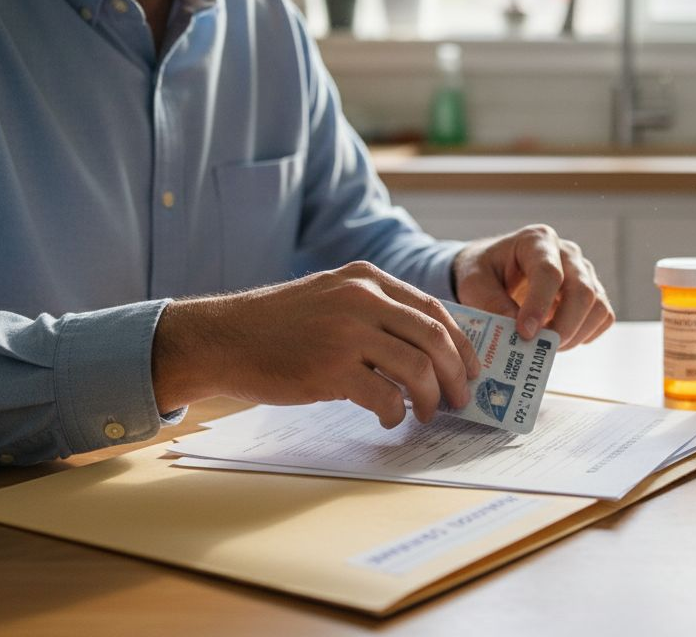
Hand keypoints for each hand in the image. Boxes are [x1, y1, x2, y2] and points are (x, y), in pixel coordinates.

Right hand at [151, 262, 480, 426]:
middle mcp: (362, 299)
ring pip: (417, 368)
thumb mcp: (331, 296)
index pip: (433, 308)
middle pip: (434, 337)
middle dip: (457, 373)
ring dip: (430, 398)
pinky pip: (385, 396)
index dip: (460, 342)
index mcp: (367, 279)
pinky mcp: (331, 369)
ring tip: (425, 413)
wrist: (225, 338)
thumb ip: (375, 309)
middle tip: (460, 397)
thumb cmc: (279, 325)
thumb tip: (426, 346)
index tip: (470, 367)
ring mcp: (347, 333)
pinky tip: (389, 418)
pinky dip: (395, 413)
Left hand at [452, 224, 614, 348]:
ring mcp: (584, 272)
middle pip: (582, 291)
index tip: (524, 333)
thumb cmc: (484, 272)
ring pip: (598, 306)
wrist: (494, 272)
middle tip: (538, 348)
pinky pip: (603, 317)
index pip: (548, 272)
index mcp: (536, 240)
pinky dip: (585, 334)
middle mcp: (567, 253)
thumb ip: (490, 302)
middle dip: (563, 326)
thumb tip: (515, 329)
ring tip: (545, 346)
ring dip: (574, 334)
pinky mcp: (593, 293)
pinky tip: (559, 340)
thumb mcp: (473, 282)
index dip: (539, 306)